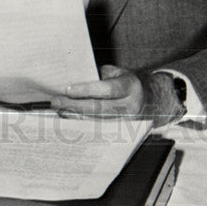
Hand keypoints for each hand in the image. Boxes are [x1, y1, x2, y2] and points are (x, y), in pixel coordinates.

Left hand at [51, 65, 179, 120]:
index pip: (106, 89)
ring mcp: (126, 122)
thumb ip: (100, 75)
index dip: (86, 90)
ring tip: (59, 111)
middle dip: (75, 105)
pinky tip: (70, 119)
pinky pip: (99, 129)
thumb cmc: (127, 84)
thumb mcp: (118, 73)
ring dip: (75, 116)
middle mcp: (130, 106)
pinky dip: (83, 124)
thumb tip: (75, 79)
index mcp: (130, 87)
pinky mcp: (120, 132)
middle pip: (98, 108)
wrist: (150, 101)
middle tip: (56, 102)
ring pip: (97, 121)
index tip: (67, 89)